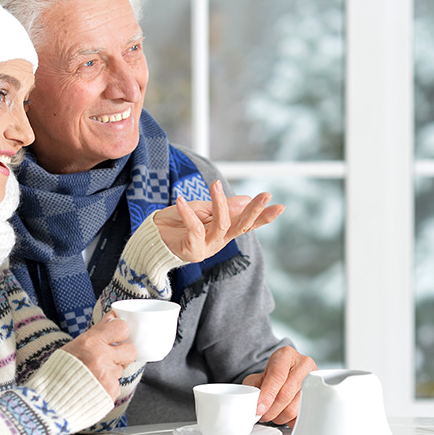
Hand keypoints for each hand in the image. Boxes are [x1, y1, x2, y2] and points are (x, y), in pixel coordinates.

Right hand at [61, 312, 134, 399]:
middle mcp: (102, 358)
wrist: (51, 400)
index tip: (117, 335)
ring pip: (122, 369)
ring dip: (112, 370)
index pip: (121, 327)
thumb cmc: (60, 370)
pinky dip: (108, 386)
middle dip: (123, 353)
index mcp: (91, 342)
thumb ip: (98, 331)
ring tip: (95, 374)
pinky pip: (116, 385)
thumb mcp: (76, 344)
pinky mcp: (111, 392)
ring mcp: (108, 376)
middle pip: (130, 350)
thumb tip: (112, 317)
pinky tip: (94, 386)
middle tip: (111, 356)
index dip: (121, 331)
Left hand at [154, 180, 284, 262]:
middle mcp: (219, 241)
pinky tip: (182, 200)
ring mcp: (207, 247)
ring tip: (215, 185)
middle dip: (254, 211)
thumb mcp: (201, 210)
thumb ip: (222, 207)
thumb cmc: (177, 223)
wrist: (153, 238)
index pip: (247, 223)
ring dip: (220, 203)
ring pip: (221, 225)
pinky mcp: (192, 249)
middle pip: (241, 226)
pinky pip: (194, 228)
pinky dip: (187, 212)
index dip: (264, 216)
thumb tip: (245, 200)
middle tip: (265, 196)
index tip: (280, 206)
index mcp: (224, 231)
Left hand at [242, 346, 316, 426]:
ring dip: (279, 416)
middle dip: (270, 410)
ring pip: (294, 408)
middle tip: (261, 415)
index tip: (258, 409)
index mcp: (286, 355)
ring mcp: (315, 380)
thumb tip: (251, 402)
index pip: (277, 376)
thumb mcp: (260, 374)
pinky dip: (290, 420)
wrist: (290, 372)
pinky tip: (284, 415)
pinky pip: (303, 415)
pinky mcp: (320, 396)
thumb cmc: (274, 374)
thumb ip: (252, 386)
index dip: (267, 395)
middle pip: (286, 394)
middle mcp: (303, 364)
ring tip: (272, 414)